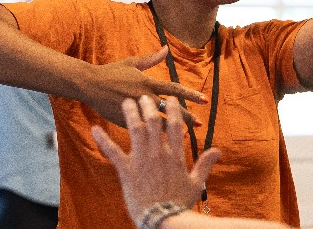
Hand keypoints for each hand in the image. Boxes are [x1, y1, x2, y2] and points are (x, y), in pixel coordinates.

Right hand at [85, 47, 206, 127]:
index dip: (190, 95)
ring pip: (158, 122)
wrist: (89, 85)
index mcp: (147, 82)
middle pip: (170, 109)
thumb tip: (166, 49)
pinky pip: (144, 129)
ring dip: (174, 128)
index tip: (204, 100)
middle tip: (199, 123)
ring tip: (187, 134)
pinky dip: (155, 135)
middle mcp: (144, 96)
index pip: (174, 89)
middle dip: (186, 116)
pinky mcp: (125, 121)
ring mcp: (135, 110)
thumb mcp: (132, 63)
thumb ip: (151, 59)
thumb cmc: (111, 72)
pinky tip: (165, 141)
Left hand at [93, 96, 221, 224]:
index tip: (171, 99)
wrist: (163, 218)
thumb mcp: (197, 182)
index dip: (173, 110)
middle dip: (149, 106)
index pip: (175, 126)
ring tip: (126, 102)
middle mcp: (157, 153)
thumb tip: (218, 150)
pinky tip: (94, 128)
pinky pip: (112, 151)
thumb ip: (206, 163)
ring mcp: (141, 160)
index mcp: (174, 155)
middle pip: (153, 123)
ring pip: (135, 130)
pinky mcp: (126, 170)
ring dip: (130, 114)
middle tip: (144, 96)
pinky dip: (102, 139)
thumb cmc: (180, 202)